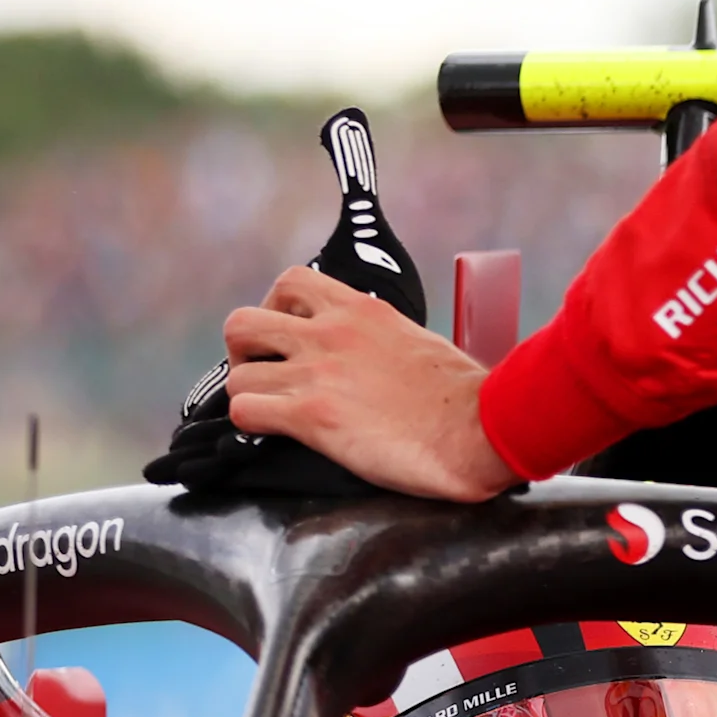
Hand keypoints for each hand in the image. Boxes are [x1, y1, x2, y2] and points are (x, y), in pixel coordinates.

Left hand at [221, 267, 518, 502]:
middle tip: (265, 372)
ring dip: (248, 394)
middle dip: (245, 351)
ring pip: (236, 374)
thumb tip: (372, 360)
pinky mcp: (312, 415)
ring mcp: (317, 373)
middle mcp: (330, 333)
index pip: (290, 282)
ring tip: (271, 410)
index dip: (275, 310)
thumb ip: (382, 340)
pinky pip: (245, 412)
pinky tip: (274, 434)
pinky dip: (251, 425)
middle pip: (243, 322)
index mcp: (360, 310)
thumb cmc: (466, 393)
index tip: (288, 334)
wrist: (479, 426)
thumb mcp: (419, 341)